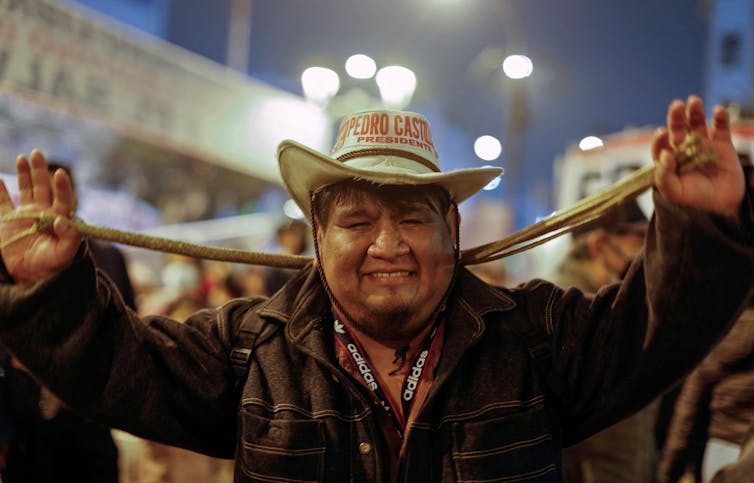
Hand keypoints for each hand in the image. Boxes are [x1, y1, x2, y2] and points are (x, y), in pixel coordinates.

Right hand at [0, 150, 80, 285]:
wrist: (32, 277)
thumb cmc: (53, 265)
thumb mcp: (64, 254)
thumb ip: (70, 237)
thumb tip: (64, 219)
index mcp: (60, 219)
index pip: (63, 198)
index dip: (62, 186)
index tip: (60, 173)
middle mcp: (44, 213)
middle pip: (43, 187)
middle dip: (40, 170)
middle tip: (37, 153)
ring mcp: (26, 215)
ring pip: (25, 190)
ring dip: (24, 174)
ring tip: (23, 157)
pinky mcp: (8, 221)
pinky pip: (2, 203)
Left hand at [652, 95, 744, 217]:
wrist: (721, 207)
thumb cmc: (693, 201)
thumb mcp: (673, 193)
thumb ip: (664, 176)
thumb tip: (665, 154)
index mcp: (669, 161)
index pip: (661, 145)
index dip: (660, 138)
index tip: (662, 134)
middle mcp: (684, 150)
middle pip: (678, 129)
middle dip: (676, 117)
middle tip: (676, 106)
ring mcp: (703, 145)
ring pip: (697, 124)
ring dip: (695, 112)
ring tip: (694, 101)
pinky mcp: (722, 145)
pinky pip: (721, 128)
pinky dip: (720, 118)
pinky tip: (718, 110)